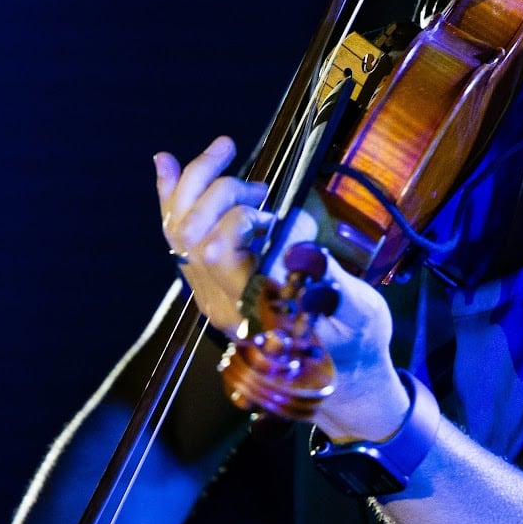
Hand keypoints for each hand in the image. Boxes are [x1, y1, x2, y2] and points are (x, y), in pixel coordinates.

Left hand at [154, 139, 404, 440]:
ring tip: (225, 149)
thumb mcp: (358, 316)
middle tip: (264, 192)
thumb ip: (330, 283)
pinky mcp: (212, 283)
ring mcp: (212, 294)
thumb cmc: (356, 344)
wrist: (342, 374)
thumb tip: (300, 243)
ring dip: (196, 182)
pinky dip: (170, 195)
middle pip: (193, 233)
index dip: (246, 220)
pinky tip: (165, 161)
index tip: (287, 218)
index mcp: (256, 314)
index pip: (222, 254)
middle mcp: (223, 303)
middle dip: (223, 193)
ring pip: (179, 229)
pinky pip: (177, 236)